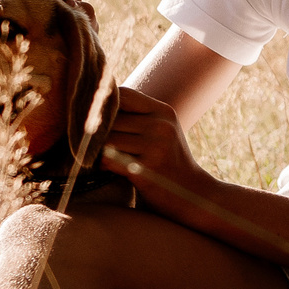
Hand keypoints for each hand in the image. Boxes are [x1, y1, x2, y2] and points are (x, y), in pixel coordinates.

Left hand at [95, 88, 212, 218]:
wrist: (192, 194)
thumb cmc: (167, 162)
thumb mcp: (161, 132)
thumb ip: (136, 118)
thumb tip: (95, 106)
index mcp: (164, 112)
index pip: (123, 94)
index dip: (106, 106)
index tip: (100, 120)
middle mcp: (161, 126)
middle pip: (111, 118)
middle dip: (100, 132)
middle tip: (98, 145)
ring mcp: (156, 147)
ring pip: (108, 139)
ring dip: (100, 150)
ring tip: (106, 158)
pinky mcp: (147, 169)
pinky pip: (110, 159)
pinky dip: (104, 165)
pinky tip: (110, 170)